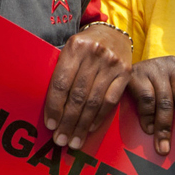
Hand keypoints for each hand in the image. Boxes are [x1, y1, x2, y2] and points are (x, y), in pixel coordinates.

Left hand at [44, 24, 131, 149]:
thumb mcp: (68, 50)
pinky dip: (99, 118)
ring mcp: (112, 64)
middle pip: (78, 96)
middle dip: (67, 122)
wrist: (112, 33)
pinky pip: (110, 101)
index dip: (54, 106)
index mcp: (74, 48)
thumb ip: (60, 71)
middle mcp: (94, 55)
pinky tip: (90, 129)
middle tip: (60, 140)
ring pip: (94, 102)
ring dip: (82, 125)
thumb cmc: (84, 46)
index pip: (61, 83)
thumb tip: (48, 106)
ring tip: (74, 141)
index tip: (50, 125)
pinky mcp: (126, 73)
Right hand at [128, 57, 174, 155]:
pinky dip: (148, 117)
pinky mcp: (136, 73)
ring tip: (163, 146)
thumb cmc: (151, 82)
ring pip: (165, 101)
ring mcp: (154, 68)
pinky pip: (146, 99)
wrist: (118, 62)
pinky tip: (148, 129)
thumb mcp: (170, 86)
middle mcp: (173, 65)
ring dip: (164, 127)